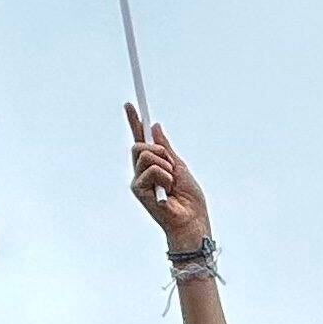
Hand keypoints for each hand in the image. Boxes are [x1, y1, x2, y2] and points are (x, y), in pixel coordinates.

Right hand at [126, 107, 212, 249]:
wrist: (192, 218)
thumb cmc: (189, 198)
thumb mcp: (180, 166)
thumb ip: (166, 148)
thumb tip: (155, 126)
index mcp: (154, 164)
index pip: (140, 139)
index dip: (134, 122)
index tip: (130, 105)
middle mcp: (142, 171)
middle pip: (139, 145)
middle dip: (157, 150)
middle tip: (170, 165)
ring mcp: (138, 180)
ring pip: (145, 155)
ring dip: (165, 166)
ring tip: (171, 183)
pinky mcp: (137, 189)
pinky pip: (151, 170)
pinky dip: (164, 177)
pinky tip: (167, 191)